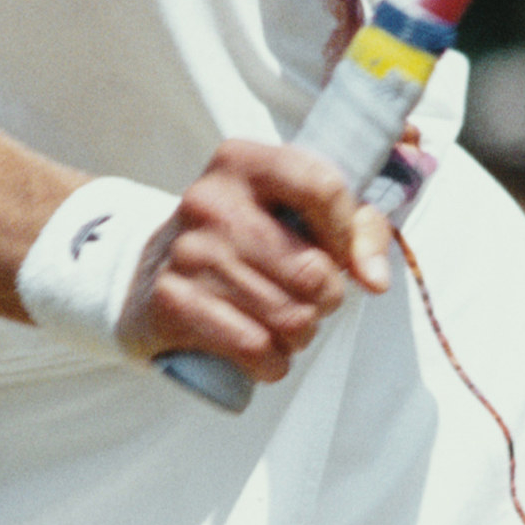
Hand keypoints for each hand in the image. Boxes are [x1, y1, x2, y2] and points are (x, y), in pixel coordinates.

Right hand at [121, 139, 393, 380]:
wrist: (151, 276)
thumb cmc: (242, 242)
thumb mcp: (291, 212)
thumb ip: (355, 228)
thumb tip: (374, 278)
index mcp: (241, 162)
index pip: (322, 188)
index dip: (349, 233)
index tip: (344, 254)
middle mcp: (210, 202)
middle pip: (312, 269)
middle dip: (326, 298)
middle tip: (309, 297)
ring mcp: (188, 253)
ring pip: (289, 316)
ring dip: (300, 332)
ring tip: (283, 322)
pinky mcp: (172, 303)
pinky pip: (255, 348)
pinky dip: (273, 362)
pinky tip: (263, 349)